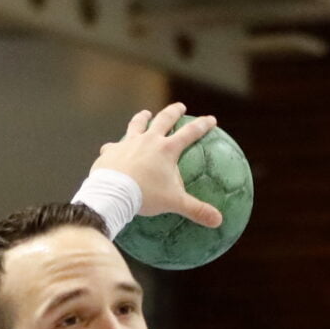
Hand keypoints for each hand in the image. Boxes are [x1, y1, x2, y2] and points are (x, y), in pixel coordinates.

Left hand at [93, 103, 223, 227]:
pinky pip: (113, 146)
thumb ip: (196, 210)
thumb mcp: (174, 203)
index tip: (211, 119)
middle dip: (174, 111)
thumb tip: (218, 221)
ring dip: (143, 117)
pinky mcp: (111, 151)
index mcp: (167, 149)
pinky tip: (112, 149)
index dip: (202, 125)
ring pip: (137, 124)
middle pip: (164, 119)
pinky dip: (115, 147)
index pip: (190, 132)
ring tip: (146, 113)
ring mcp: (128, 143)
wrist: (113, 193)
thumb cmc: (146, 196)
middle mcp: (148, 140)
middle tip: (180, 107)